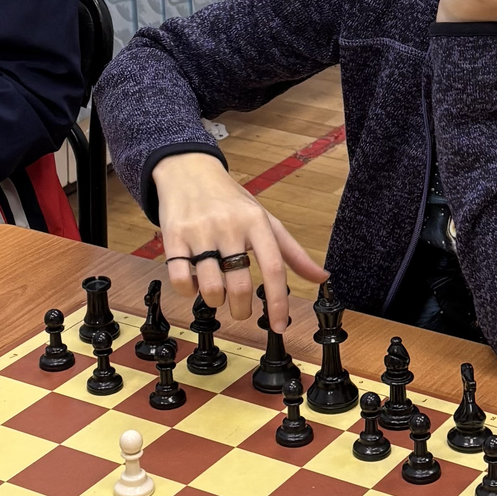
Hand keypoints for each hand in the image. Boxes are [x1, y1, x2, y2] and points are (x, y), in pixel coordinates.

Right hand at [154, 151, 327, 328]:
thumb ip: (293, 252)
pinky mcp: (174, 236)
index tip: (280, 326)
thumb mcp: (264, 219)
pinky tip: (195, 282)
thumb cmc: (230, 200)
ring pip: (212, 288)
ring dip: (216, 301)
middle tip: (241, 309)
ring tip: (218, 293)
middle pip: (241, 286)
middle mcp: (230, 226)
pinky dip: (189, 291)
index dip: (278, 303)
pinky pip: (182, 280)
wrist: (188, 170)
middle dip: (242, 309)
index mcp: (256, 222)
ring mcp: (200, 231)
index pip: (274, 269)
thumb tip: (322, 277)